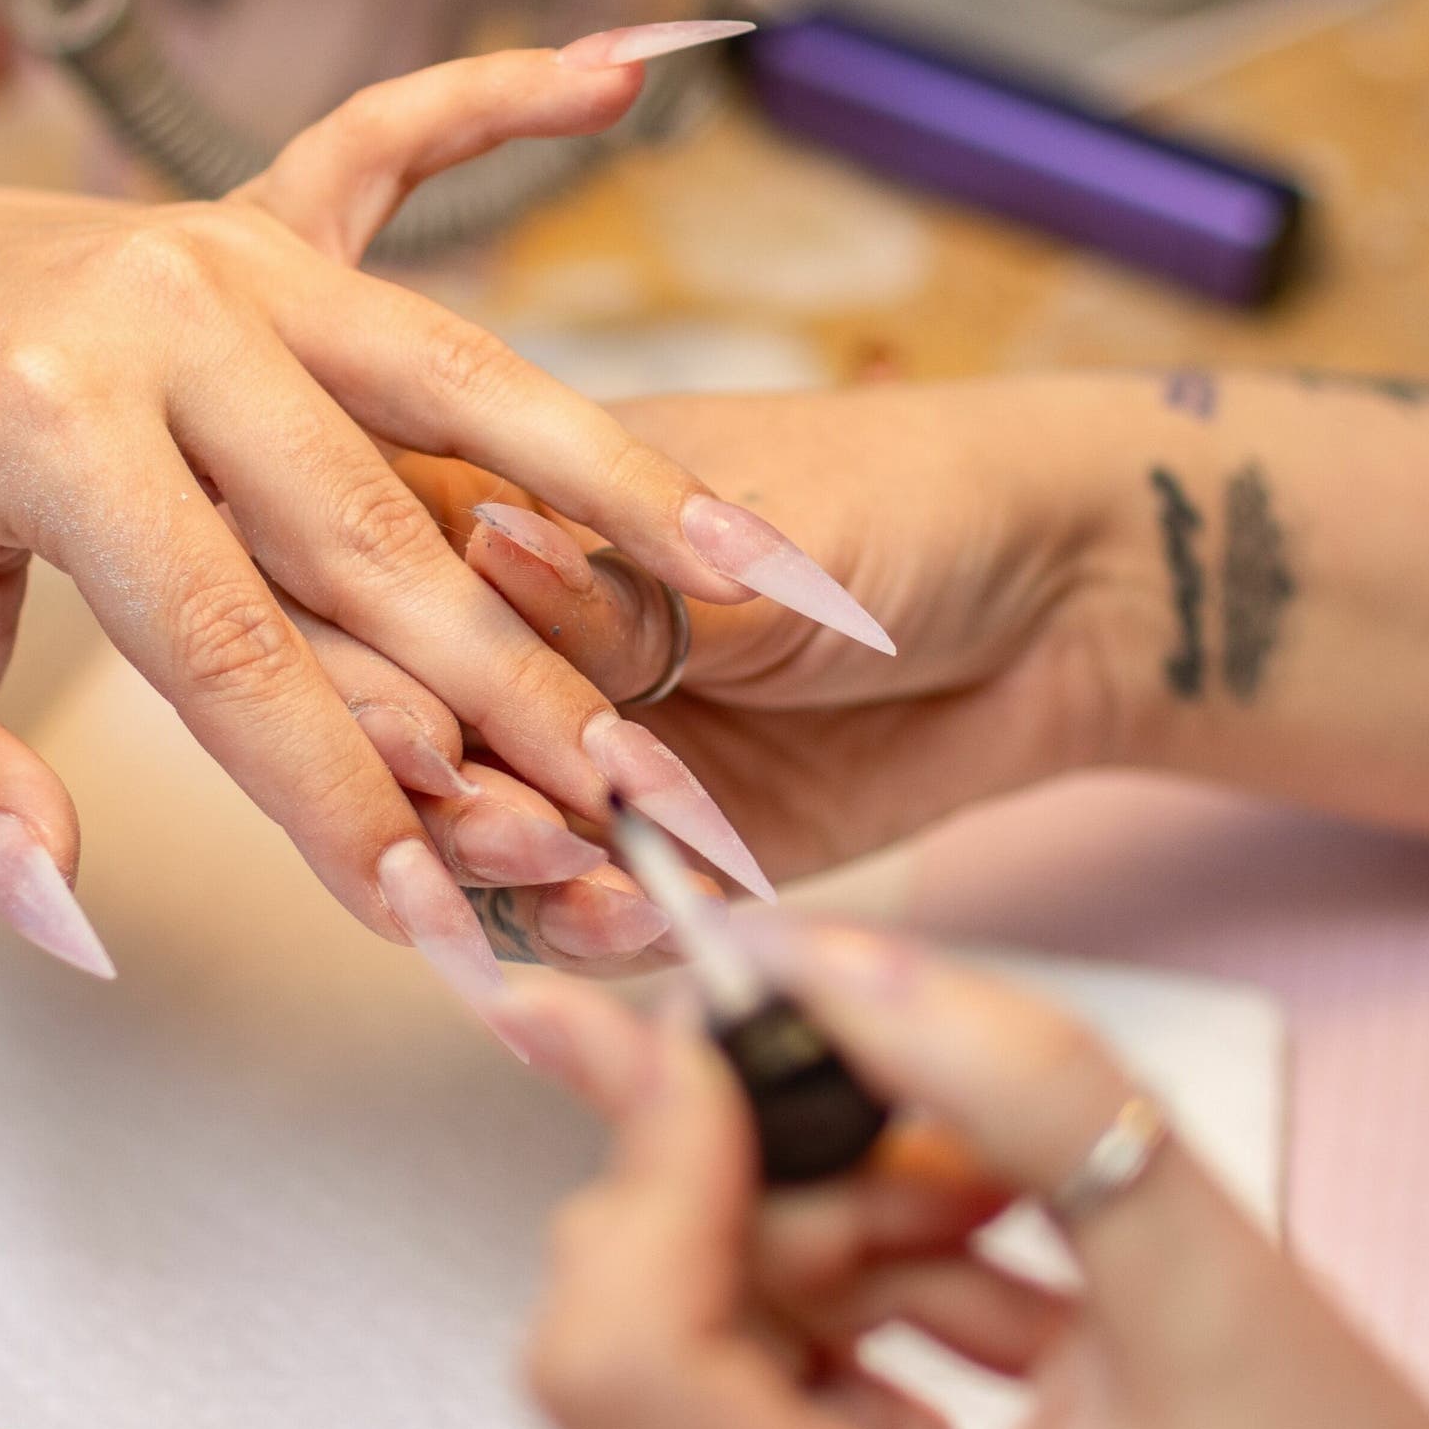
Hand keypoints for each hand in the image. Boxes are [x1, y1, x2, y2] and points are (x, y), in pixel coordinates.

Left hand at [0, 56, 863, 992]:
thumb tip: (75, 913)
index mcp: (39, 426)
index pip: (228, 653)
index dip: (341, 803)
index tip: (437, 924)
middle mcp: (152, 311)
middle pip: (382, 534)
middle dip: (526, 692)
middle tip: (652, 811)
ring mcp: (219, 245)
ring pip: (458, 377)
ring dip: (620, 481)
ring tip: (773, 571)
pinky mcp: (254, 208)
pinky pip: (399, 141)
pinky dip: (509, 99)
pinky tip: (638, 69)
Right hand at [400, 379, 1164, 913]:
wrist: (1062, 600)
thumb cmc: (907, 502)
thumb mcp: (754, 533)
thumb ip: (617, 581)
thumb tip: (485, 553)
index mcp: (496, 500)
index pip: (366, 579)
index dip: (373, 656)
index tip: (423, 717)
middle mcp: (506, 634)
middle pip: (388, 726)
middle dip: (427, 785)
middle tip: (509, 819)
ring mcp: (568, 749)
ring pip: (460, 836)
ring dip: (497, 868)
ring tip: (571, 870)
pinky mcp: (642, 850)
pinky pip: (567, 914)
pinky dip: (582, 928)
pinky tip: (629, 916)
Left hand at [507, 921, 1428, 1428]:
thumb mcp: (1213, 1281)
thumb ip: (1019, 1095)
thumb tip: (842, 962)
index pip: (616, 1350)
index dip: (661, 1154)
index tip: (747, 1027)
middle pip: (638, 1334)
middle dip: (772, 1185)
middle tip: (946, 1132)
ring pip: (706, 1336)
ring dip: (837, 1224)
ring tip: (1008, 1202)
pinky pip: (775, 1380)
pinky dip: (868, 1288)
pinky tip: (1005, 1259)